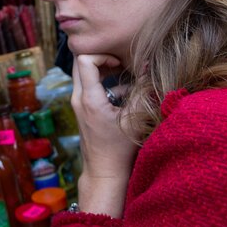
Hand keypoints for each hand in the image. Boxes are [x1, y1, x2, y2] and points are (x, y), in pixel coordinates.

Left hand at [72, 54, 139, 217]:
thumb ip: (142, 91)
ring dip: (103, 72)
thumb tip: (149, 66)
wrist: (104, 172)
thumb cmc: (120, 149)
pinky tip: (123, 95)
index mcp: (89, 98)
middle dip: (100, 59)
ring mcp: (78, 104)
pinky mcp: (82, 110)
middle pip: (80, 63)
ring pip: (83, 75)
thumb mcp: (135, 119)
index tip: (119, 63)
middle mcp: (78, 98)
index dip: (102, 55)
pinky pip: (89, 87)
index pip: (84, 60)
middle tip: (119, 63)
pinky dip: (103, 85)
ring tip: (124, 78)